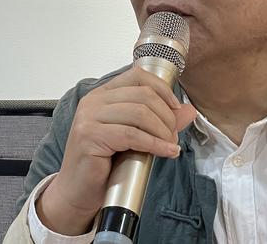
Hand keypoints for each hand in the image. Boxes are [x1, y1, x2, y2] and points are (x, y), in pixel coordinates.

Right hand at [36, 66, 197, 234]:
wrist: (78, 191)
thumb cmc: (104, 163)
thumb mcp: (136, 135)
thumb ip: (161, 120)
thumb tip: (189, 110)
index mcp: (103, 94)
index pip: (138, 76)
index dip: (163, 89)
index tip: (176, 108)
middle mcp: (93, 101)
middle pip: (143, 95)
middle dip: (167, 116)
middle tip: (174, 135)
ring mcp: (89, 117)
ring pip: (140, 114)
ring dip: (163, 131)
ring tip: (170, 145)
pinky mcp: (90, 136)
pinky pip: (132, 135)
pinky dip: (155, 144)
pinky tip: (166, 152)